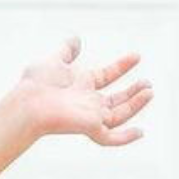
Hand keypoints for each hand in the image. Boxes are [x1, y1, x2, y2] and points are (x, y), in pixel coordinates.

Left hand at [18, 34, 151, 144]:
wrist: (29, 104)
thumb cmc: (36, 85)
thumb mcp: (54, 60)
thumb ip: (66, 50)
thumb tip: (75, 40)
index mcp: (80, 85)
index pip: (106, 76)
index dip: (121, 67)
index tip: (136, 56)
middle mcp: (86, 103)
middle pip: (115, 100)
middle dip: (133, 92)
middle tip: (148, 84)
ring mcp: (89, 117)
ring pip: (118, 115)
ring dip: (135, 105)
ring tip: (149, 92)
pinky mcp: (90, 128)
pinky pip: (111, 138)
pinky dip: (125, 138)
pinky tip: (140, 132)